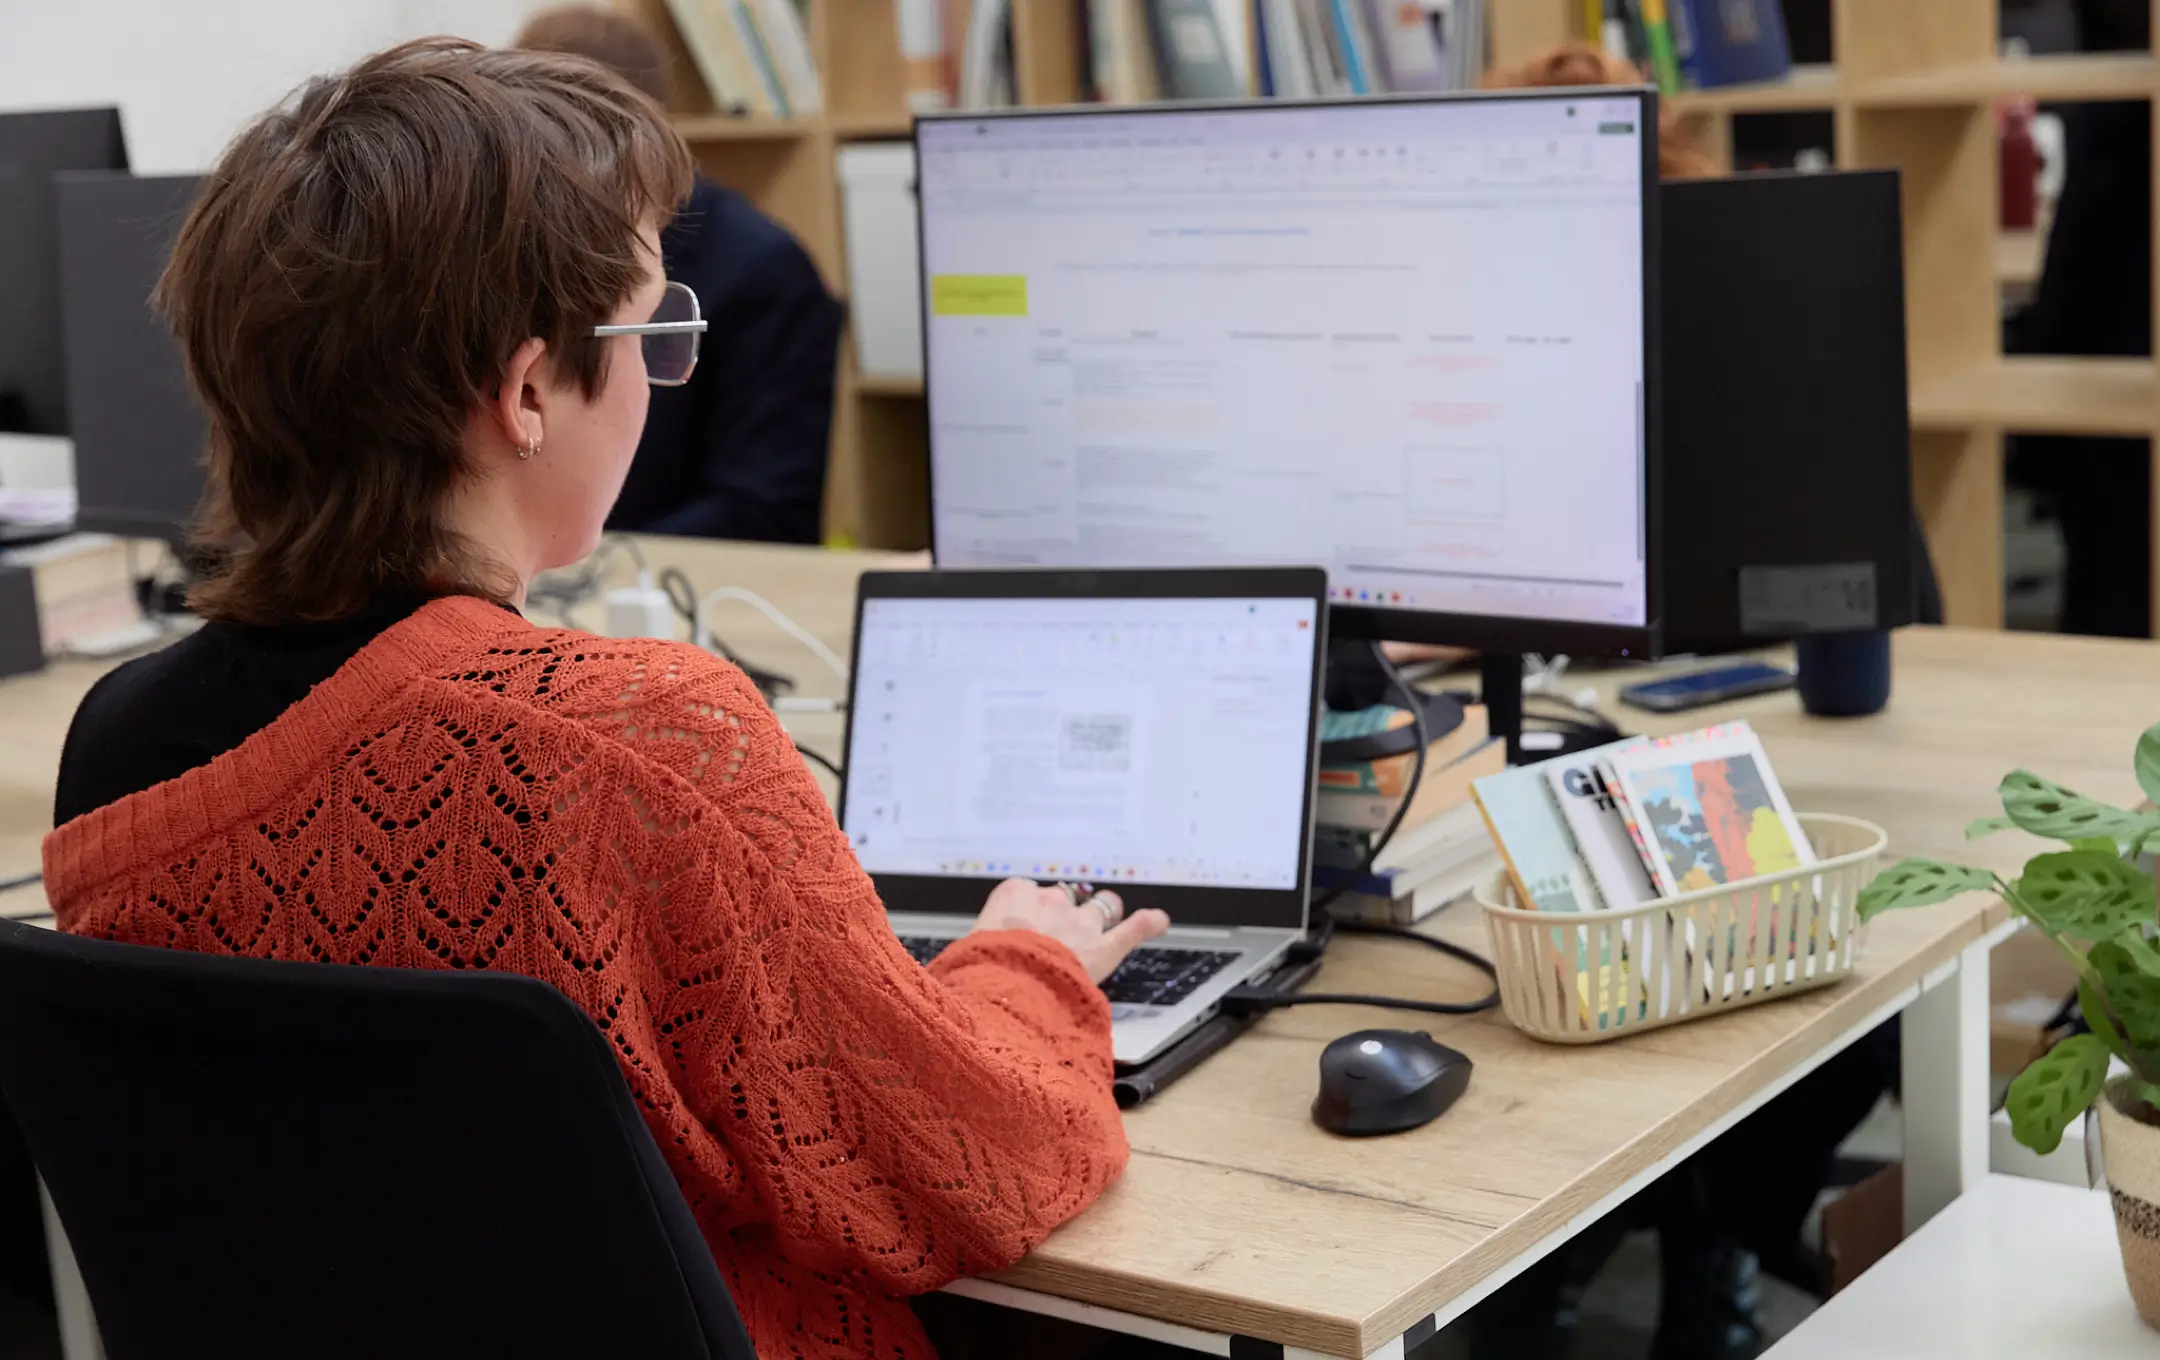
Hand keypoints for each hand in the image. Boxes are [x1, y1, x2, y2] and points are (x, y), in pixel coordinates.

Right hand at [969, 878, 1170, 983]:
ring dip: (1104, 913)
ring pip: (1101, 906)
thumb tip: (942, 978)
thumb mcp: (958, 958)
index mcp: (1010, 897)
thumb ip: (967, 956)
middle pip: (1062, 898)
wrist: (1006, 992)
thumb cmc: (976, 975)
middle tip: (1060, 931)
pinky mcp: (1105, 947)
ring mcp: (1080, 923)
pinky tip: (1159, 919)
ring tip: (1108, 916)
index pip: (1022, 891)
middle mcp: (1048, 903)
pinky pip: (1135, 927)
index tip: (1024, 920)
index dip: (1027, 908)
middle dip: (1063, 912)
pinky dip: (1149, 923)